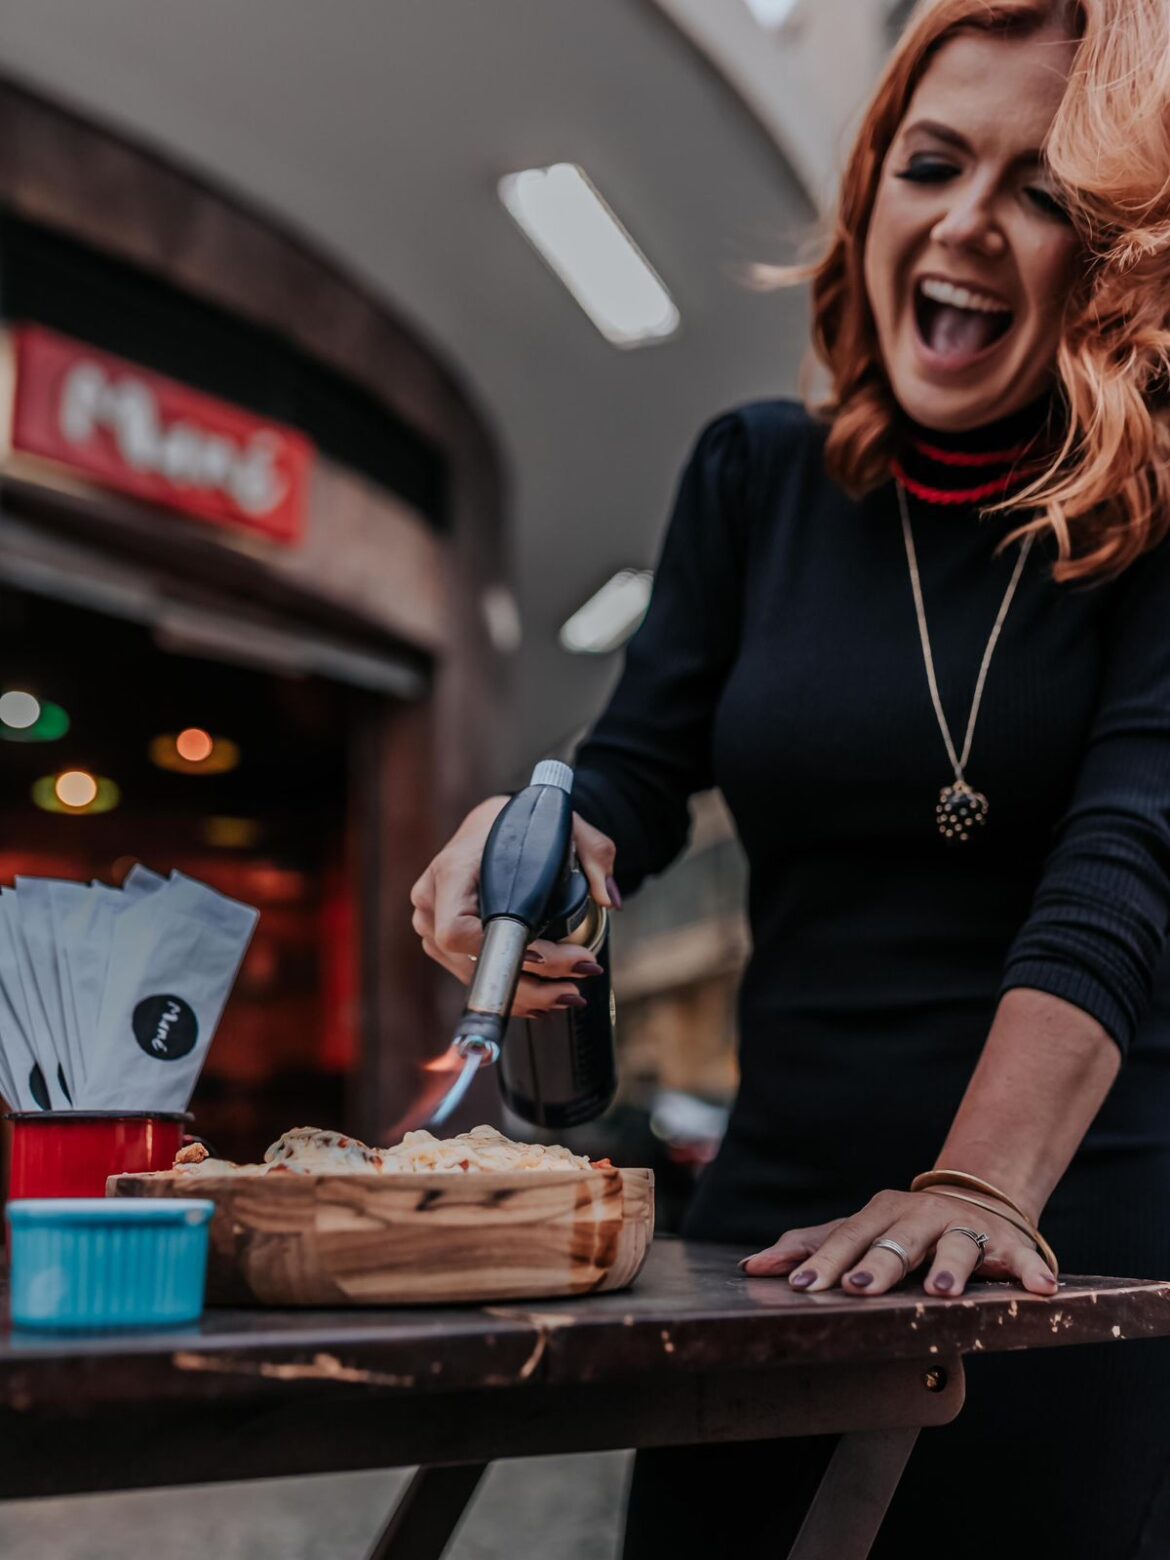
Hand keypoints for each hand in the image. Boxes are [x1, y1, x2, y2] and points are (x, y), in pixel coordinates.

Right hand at [409, 796, 620, 1017]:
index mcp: (451, 869)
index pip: (458, 930)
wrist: (493, 824)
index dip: (500, 952)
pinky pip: (472, 975)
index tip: (547, 957)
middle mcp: (433, 901)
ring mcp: (431, 925)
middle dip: (528, 983)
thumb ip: (594, 854)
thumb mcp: (565, 826)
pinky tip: (542, 1000)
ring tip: (568, 996)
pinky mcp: (442, 942)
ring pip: (474, 977)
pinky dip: (508, 990)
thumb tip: (609, 900)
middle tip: (575, 988)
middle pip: (472, 962)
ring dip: (522, 995)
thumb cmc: (524, 822)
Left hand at [739, 1187, 1058, 1297]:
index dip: (824, 1263)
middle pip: (897, 1243)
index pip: (847, 1240)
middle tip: (860, 1289)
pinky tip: (1042, 1290)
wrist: (973, 1198)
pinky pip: (1024, 1257)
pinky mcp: (1008, 1243)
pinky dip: (1033, 1271)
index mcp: (880, 1216)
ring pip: (958, 1247)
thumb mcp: (857, 1232)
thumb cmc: (902, 1229)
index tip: (801, 1287)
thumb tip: (754, 1267)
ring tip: (944, 1293)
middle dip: (879, 1266)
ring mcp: (965, 1228)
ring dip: (952, 1268)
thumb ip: (810, 1248)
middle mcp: (921, 1218)